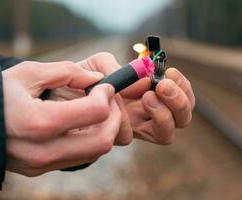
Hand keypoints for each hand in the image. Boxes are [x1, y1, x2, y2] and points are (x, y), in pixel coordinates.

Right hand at [2, 61, 122, 176]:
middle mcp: (44, 150)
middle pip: (102, 141)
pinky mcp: (41, 169)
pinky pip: (77, 158)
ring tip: (96, 110)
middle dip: (114, 118)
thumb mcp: (28, 73)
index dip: (106, 95)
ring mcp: (43, 164)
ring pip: (93, 153)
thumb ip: (66, 72)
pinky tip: (81, 124)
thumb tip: (96, 78)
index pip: (94, 112)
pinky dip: (88, 140)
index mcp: (40, 122)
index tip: (104, 86)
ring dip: (104, 130)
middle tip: (109, 101)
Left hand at [77, 52, 194, 144]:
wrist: (58, 93)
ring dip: (162, 115)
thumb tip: (142, 83)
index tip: (167, 72)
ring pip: (166, 134)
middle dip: (179, 102)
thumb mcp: (101, 64)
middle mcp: (146, 112)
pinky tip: (115, 107)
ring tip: (147, 97)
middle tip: (161, 86)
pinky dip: (126, 122)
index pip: (181, 95)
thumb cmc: (85, 76)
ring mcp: (133, 127)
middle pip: (182, 118)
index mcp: (148, 92)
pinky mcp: (115, 136)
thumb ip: (121, 70)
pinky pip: (129, 136)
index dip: (182, 86)